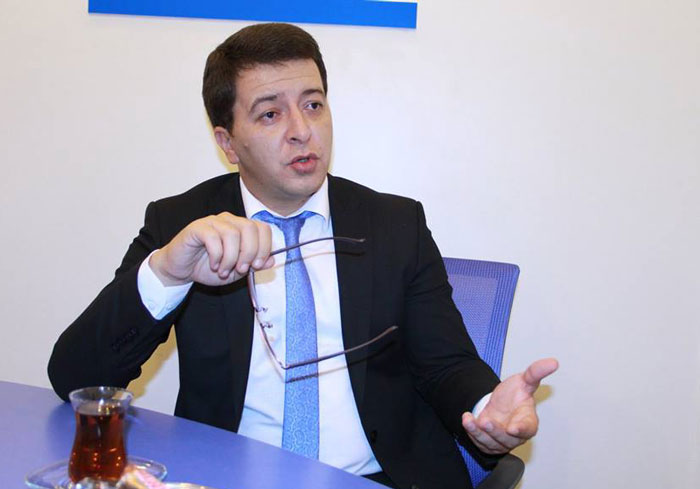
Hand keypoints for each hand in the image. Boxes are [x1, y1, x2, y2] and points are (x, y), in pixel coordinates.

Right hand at [149, 212, 273, 286]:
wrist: (182, 270)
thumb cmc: (208, 267)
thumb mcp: (236, 272)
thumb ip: (254, 265)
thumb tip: (272, 260)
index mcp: (241, 228)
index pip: (262, 228)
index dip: (264, 247)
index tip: (257, 265)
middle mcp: (229, 221)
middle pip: (250, 228)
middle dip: (249, 252)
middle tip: (241, 269)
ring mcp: (213, 222)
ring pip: (232, 234)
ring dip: (231, 258)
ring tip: (223, 270)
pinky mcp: (197, 228)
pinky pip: (213, 238)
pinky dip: (216, 256)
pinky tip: (213, 265)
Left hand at [461, 358, 558, 453]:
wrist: (499, 403)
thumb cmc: (515, 395)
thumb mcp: (525, 380)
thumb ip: (536, 373)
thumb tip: (553, 362)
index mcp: (529, 421)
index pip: (528, 429)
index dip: (521, 429)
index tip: (513, 428)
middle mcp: (516, 435)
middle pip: (507, 438)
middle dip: (495, 431)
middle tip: (486, 422)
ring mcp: (502, 441)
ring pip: (491, 442)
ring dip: (480, 433)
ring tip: (471, 421)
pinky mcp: (488, 443)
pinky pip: (480, 442)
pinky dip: (472, 432)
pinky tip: (467, 420)